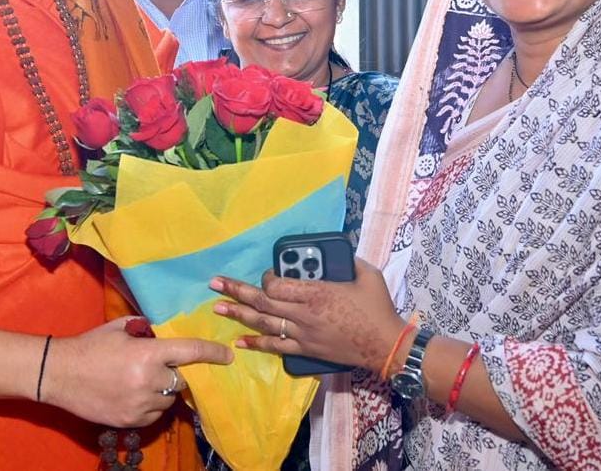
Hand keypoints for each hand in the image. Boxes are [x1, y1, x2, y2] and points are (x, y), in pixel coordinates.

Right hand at [43, 317, 232, 427]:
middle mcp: (148, 381)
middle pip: (181, 380)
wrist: (58, 374)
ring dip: (163, 391)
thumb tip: (161, 329)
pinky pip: (154, 415)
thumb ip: (144, 328)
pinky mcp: (130, 421)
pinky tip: (134, 394)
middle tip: (164, 367)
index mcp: (148, 354)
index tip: (227, 355)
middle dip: (177, 373)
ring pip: (168, 400)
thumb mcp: (119, 329)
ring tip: (143, 381)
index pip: (190, 352)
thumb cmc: (89, 346)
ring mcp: (140, 404)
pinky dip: (151, 406)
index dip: (212, 353)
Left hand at [210, 258, 404, 373]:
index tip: (267, 274)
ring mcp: (302, 334)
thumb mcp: (367, 275)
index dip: (267, 278)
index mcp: (317, 293)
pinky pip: (275, 347)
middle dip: (236, 291)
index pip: (278, 286)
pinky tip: (238, 341)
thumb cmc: (378, 308)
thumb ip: (349, 262)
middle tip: (214, 283)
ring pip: (264, 324)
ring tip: (218, 308)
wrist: (386, 346)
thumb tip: (340, 250)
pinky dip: (256, 343)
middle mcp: (304, 314)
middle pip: (263, 302)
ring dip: (239, 315)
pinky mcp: (305, 349)